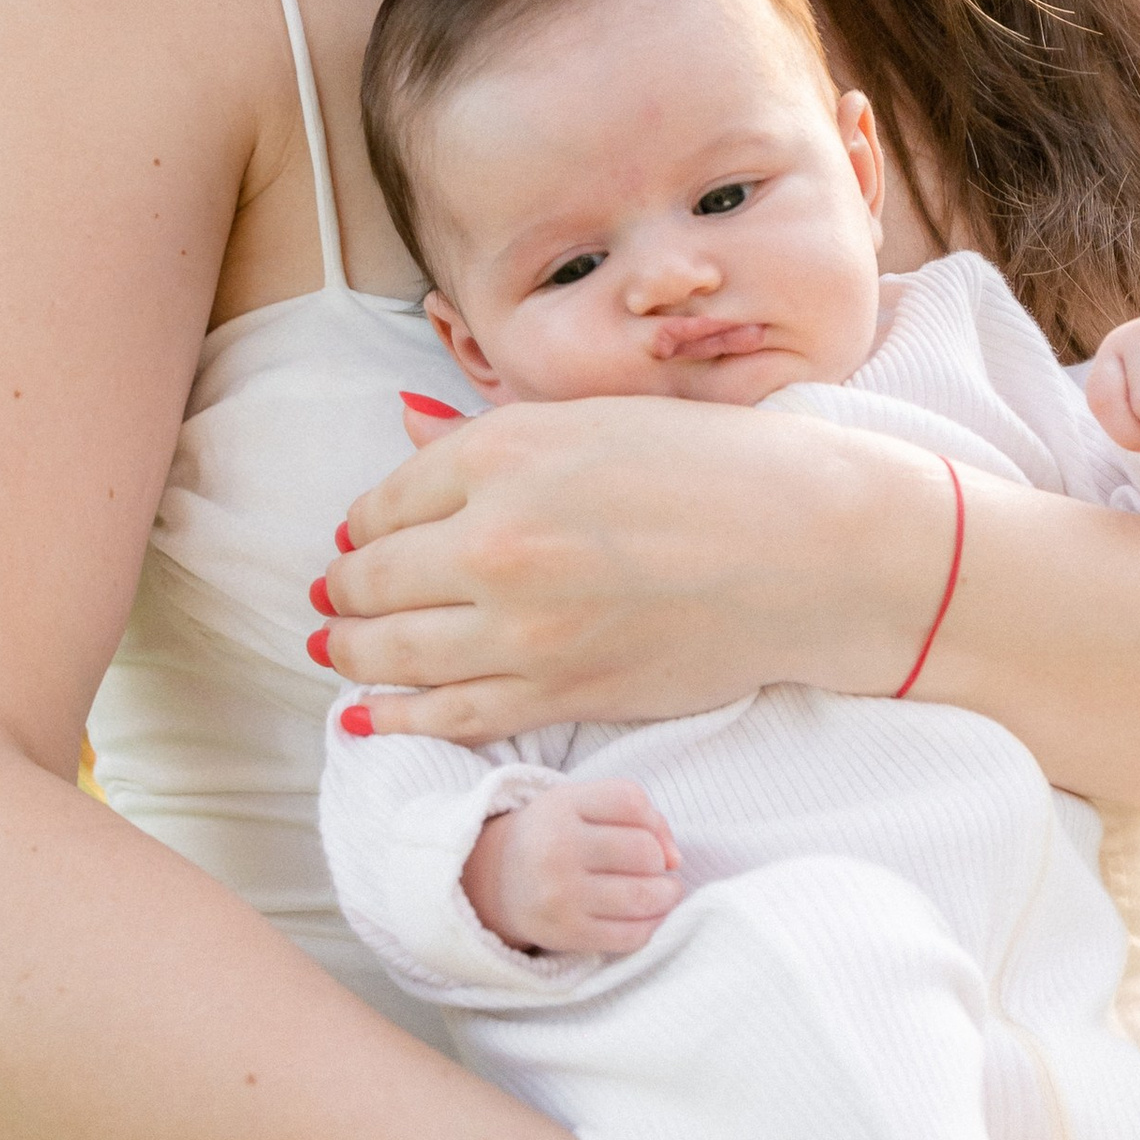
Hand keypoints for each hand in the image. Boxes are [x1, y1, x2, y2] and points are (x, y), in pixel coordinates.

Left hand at [312, 395, 953, 743]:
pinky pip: (446, 715)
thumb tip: (401, 424)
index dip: (365, 523)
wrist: (808, 552)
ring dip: (349, 651)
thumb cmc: (714, 467)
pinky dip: (393, 719)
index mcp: (503, 455)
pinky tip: (363, 718)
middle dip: (345, 589)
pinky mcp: (556, 692)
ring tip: (331, 648)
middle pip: (374, 577)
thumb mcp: (593, 420)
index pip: (388, 499)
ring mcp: (521, 628)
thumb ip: (485, 436)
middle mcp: (496, 541)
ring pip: (392, 653)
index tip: (361, 535)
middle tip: (333, 595)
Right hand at [462, 779, 683, 956]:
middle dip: (661, 863)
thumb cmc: (553, 836)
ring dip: (666, 895)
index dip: (655, 820)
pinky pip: (630, 935)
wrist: (494, 881)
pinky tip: (648, 916)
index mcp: (560, 807)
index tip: (652, 838)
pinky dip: (651, 926)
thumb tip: (675, 860)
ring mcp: (560, 895)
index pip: (630, 801)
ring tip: (664, 892)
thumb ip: (635, 813)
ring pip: (643, 896)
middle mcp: (557, 849)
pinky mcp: (567, 933)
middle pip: (643, 851)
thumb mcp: (580, 805)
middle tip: (658, 870)